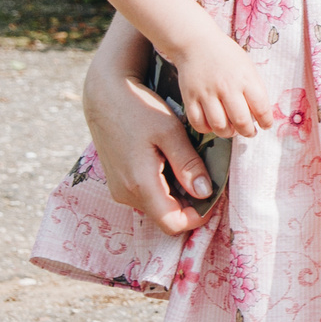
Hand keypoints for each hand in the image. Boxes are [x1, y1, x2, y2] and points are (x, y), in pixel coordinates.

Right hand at [82, 49, 217, 235]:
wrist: (105, 97)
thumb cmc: (139, 110)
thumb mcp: (170, 133)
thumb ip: (188, 164)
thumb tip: (205, 192)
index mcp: (140, 185)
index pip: (173, 224)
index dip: (198, 217)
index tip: (215, 197)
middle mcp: (126, 194)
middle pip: (166, 218)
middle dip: (192, 206)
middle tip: (210, 181)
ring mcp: (120, 190)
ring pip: (157, 208)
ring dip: (179, 196)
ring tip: (194, 170)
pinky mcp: (119, 183)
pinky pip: (147, 196)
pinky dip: (166, 188)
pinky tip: (175, 166)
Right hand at [174, 37, 274, 138]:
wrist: (196, 43)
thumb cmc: (226, 56)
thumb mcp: (248, 67)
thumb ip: (254, 88)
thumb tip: (261, 114)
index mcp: (245, 79)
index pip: (261, 108)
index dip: (266, 121)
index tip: (266, 125)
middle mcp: (226, 87)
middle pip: (241, 121)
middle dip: (248, 132)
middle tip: (250, 132)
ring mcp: (206, 94)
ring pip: (219, 126)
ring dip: (228, 133)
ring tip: (232, 130)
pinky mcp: (189, 98)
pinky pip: (198, 123)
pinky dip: (207, 129)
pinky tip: (213, 125)